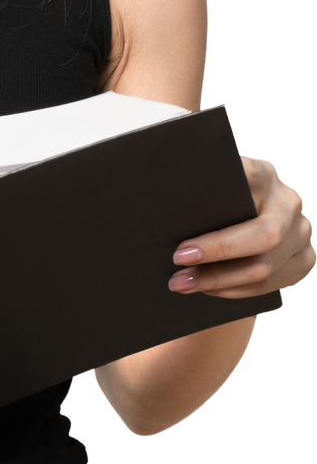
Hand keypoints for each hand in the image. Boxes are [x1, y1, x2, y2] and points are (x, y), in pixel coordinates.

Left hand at [169, 154, 315, 297]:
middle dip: (218, 250)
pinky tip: (208, 289)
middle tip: (179, 258)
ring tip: (182, 282)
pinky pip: (270, 284)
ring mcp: (302, 232)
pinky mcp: (305, 258)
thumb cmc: (219, 200)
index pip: (250, 176)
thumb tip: (160, 198)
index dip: (224, 193)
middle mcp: (289, 202)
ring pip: (264, 267)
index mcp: (265, 173)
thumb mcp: (214, 185)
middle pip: (265, 234)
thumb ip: (201, 189)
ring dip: (218, 279)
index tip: (193, 217)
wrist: (251, 216)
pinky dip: (235, 290)